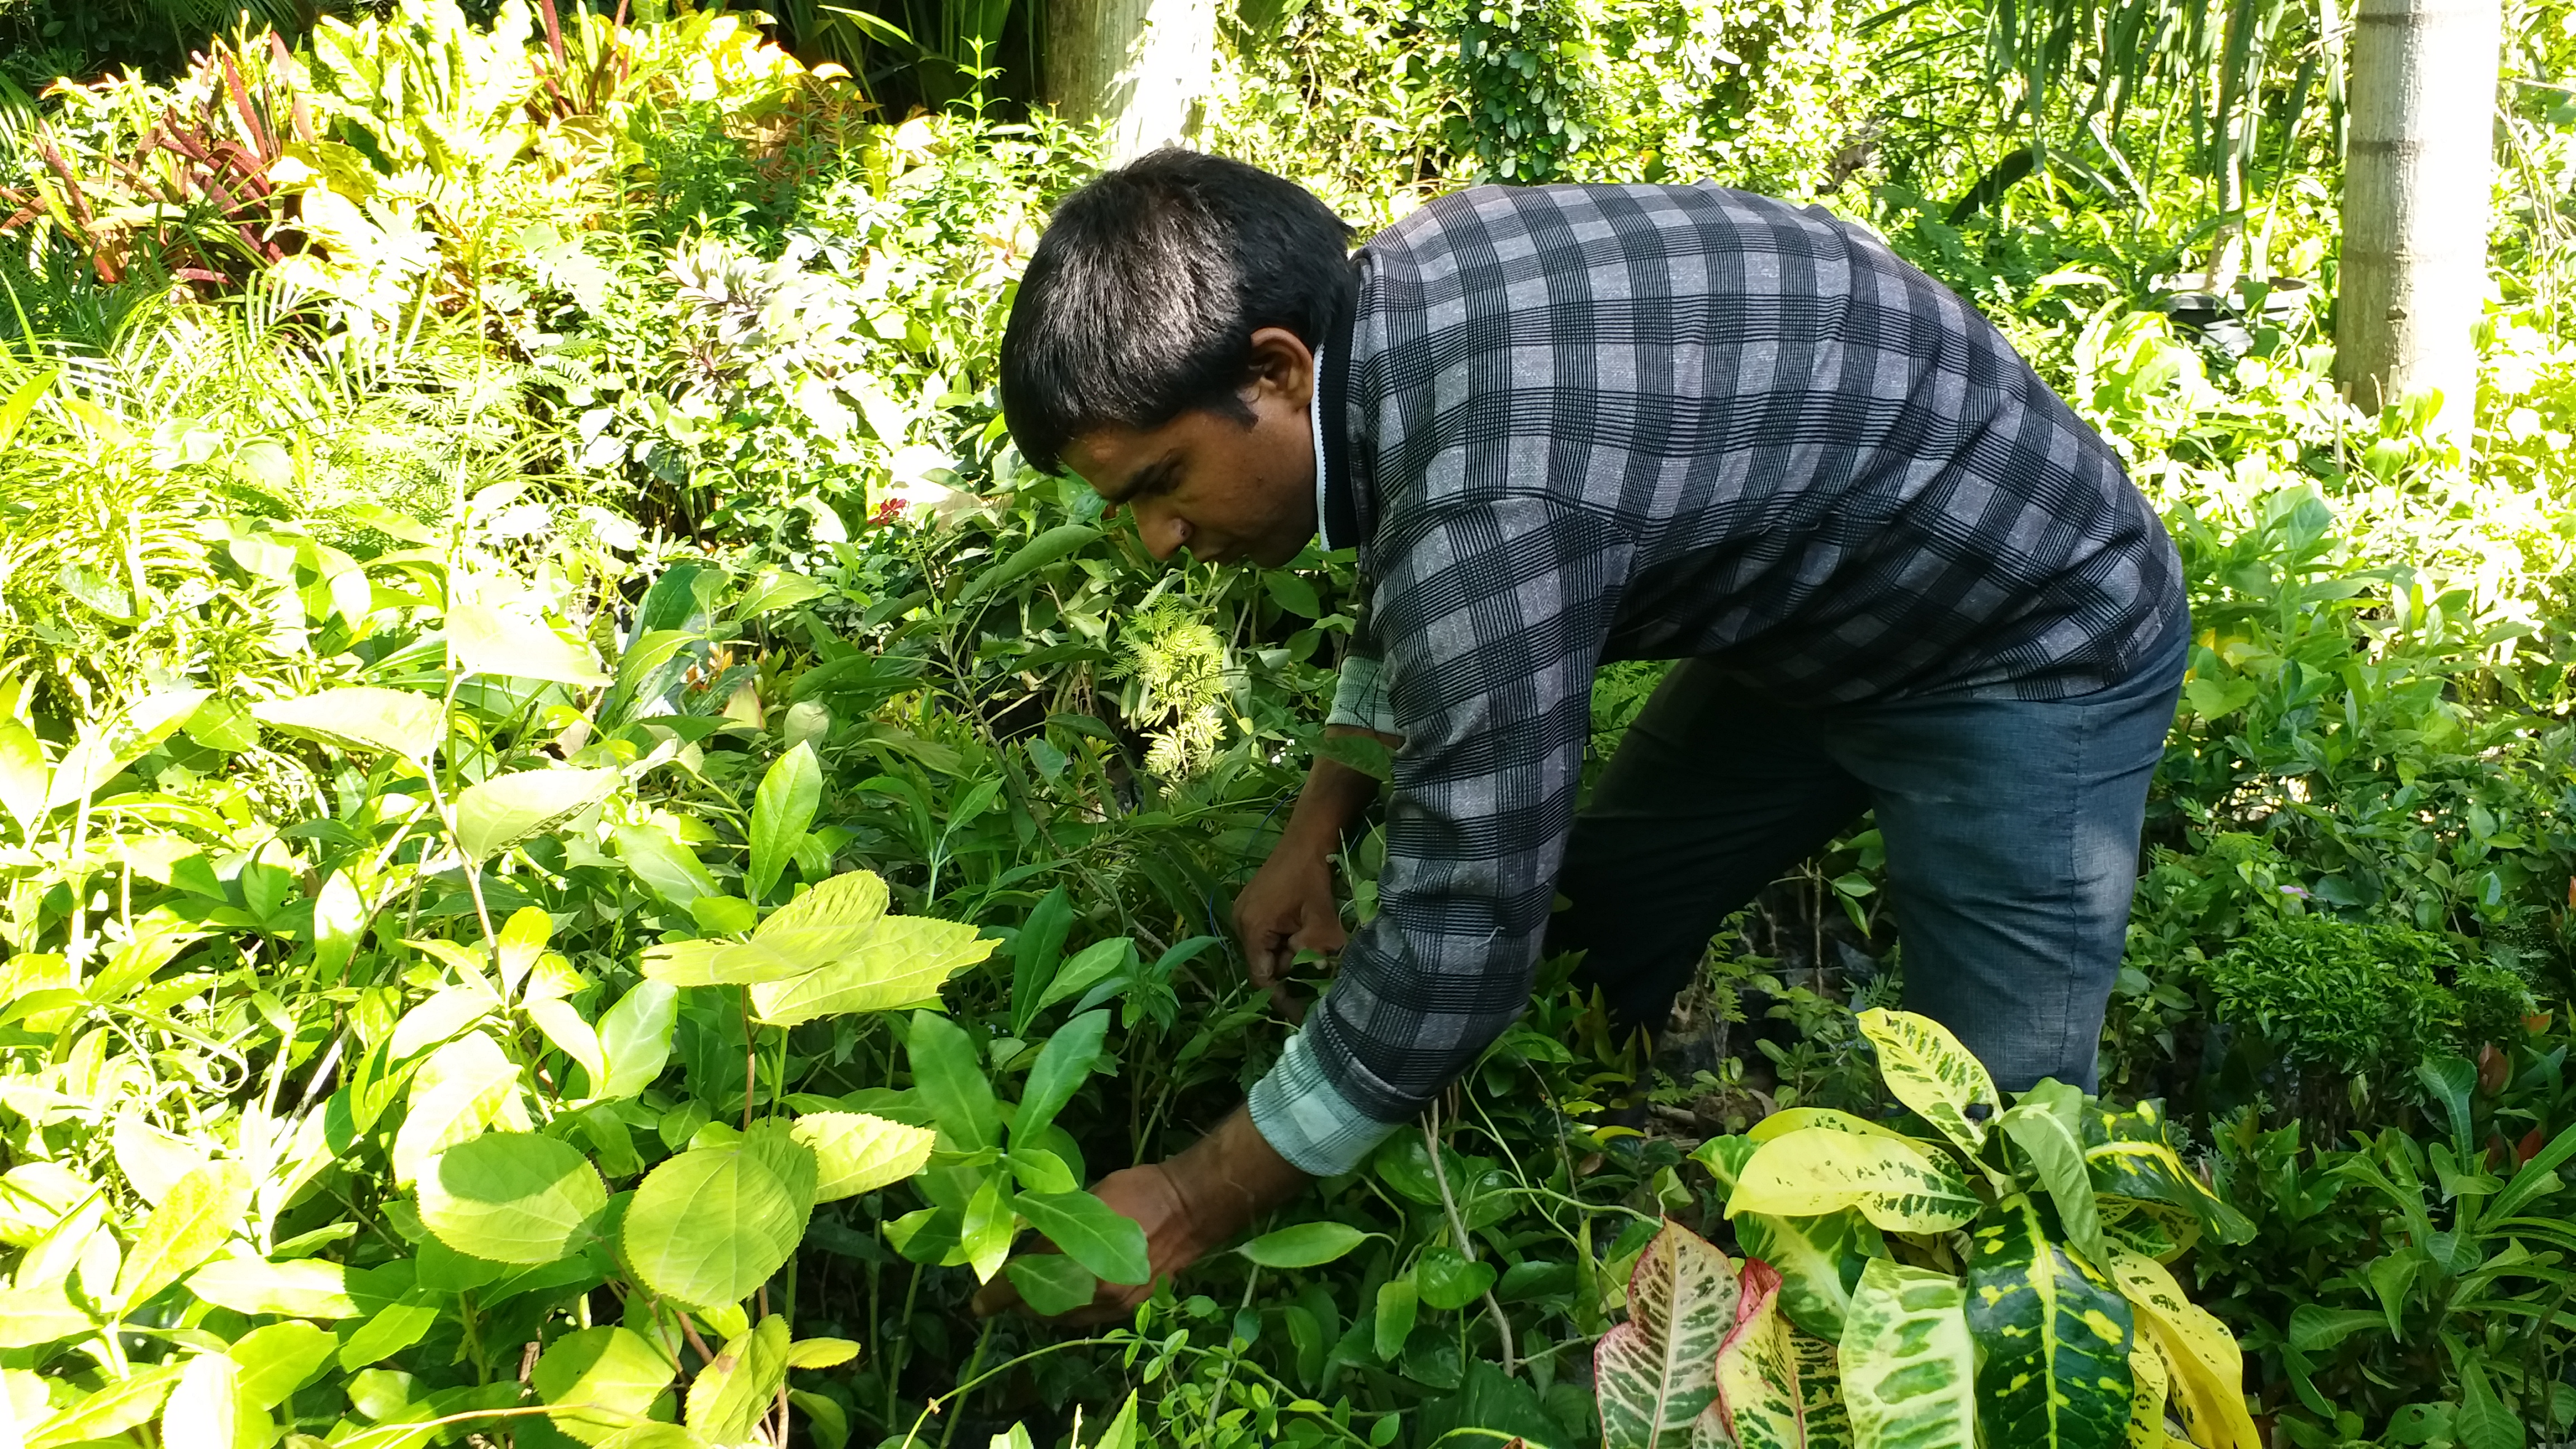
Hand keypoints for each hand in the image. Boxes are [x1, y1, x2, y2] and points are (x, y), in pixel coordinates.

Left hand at [974, 1106, 1310, 1323]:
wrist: (1191, 1206)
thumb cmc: (1137, 1190)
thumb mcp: (1084, 1199)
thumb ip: (1051, 1223)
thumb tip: (1019, 1238)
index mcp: (1076, 1257)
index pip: (1022, 1284)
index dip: (996, 1296)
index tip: (977, 1306)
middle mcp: (1092, 1290)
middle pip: (1039, 1309)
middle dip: (1017, 1304)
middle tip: (1001, 1296)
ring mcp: (1113, 1302)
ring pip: (1063, 1317)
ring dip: (1042, 1309)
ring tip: (1030, 1293)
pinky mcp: (1129, 1306)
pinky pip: (1087, 1317)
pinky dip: (1069, 1309)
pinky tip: (1065, 1293)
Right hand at [1232, 840, 1344, 1018]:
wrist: (1306, 838)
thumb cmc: (1312, 876)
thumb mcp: (1321, 918)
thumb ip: (1316, 949)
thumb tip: (1315, 973)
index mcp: (1252, 927)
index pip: (1261, 976)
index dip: (1281, 996)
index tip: (1301, 1012)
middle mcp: (1240, 922)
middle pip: (1263, 964)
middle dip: (1289, 974)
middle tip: (1317, 981)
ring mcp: (1244, 913)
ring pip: (1266, 951)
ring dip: (1289, 957)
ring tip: (1315, 955)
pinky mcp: (1252, 906)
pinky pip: (1267, 936)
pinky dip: (1284, 942)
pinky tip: (1305, 937)